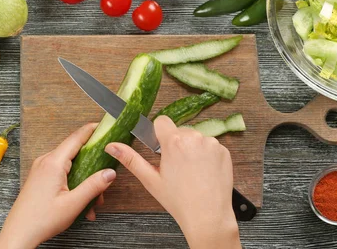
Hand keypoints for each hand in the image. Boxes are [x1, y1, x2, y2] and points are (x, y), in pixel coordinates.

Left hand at [0, 123, 115, 248]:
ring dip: (84, 181)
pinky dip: (74, 185)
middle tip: (104, 181)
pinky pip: (62, 174)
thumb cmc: (40, 220)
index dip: (92, 130)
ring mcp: (41, 169)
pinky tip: (80, 203)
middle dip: (93, 167)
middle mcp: (46, 161)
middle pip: (76, 153)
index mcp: (53, 163)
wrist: (19, 234)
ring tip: (92, 202)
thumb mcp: (73, 204)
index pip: (76, 137)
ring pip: (71, 166)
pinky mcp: (40, 178)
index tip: (105, 125)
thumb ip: (94, 186)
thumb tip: (110, 172)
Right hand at [105, 116, 240, 248]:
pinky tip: (203, 172)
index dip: (159, 134)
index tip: (161, 149)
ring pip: (195, 138)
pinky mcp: (224, 150)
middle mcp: (194, 137)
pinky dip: (206, 155)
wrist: (208, 215)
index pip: (161, 121)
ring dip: (192, 149)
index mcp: (173, 141)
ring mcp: (211, 143)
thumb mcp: (150, 180)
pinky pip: (210, 146)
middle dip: (176, 144)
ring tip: (191, 171)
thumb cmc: (179, 201)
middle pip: (179, 131)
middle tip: (176, 167)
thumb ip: (130, 159)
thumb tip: (112, 146)